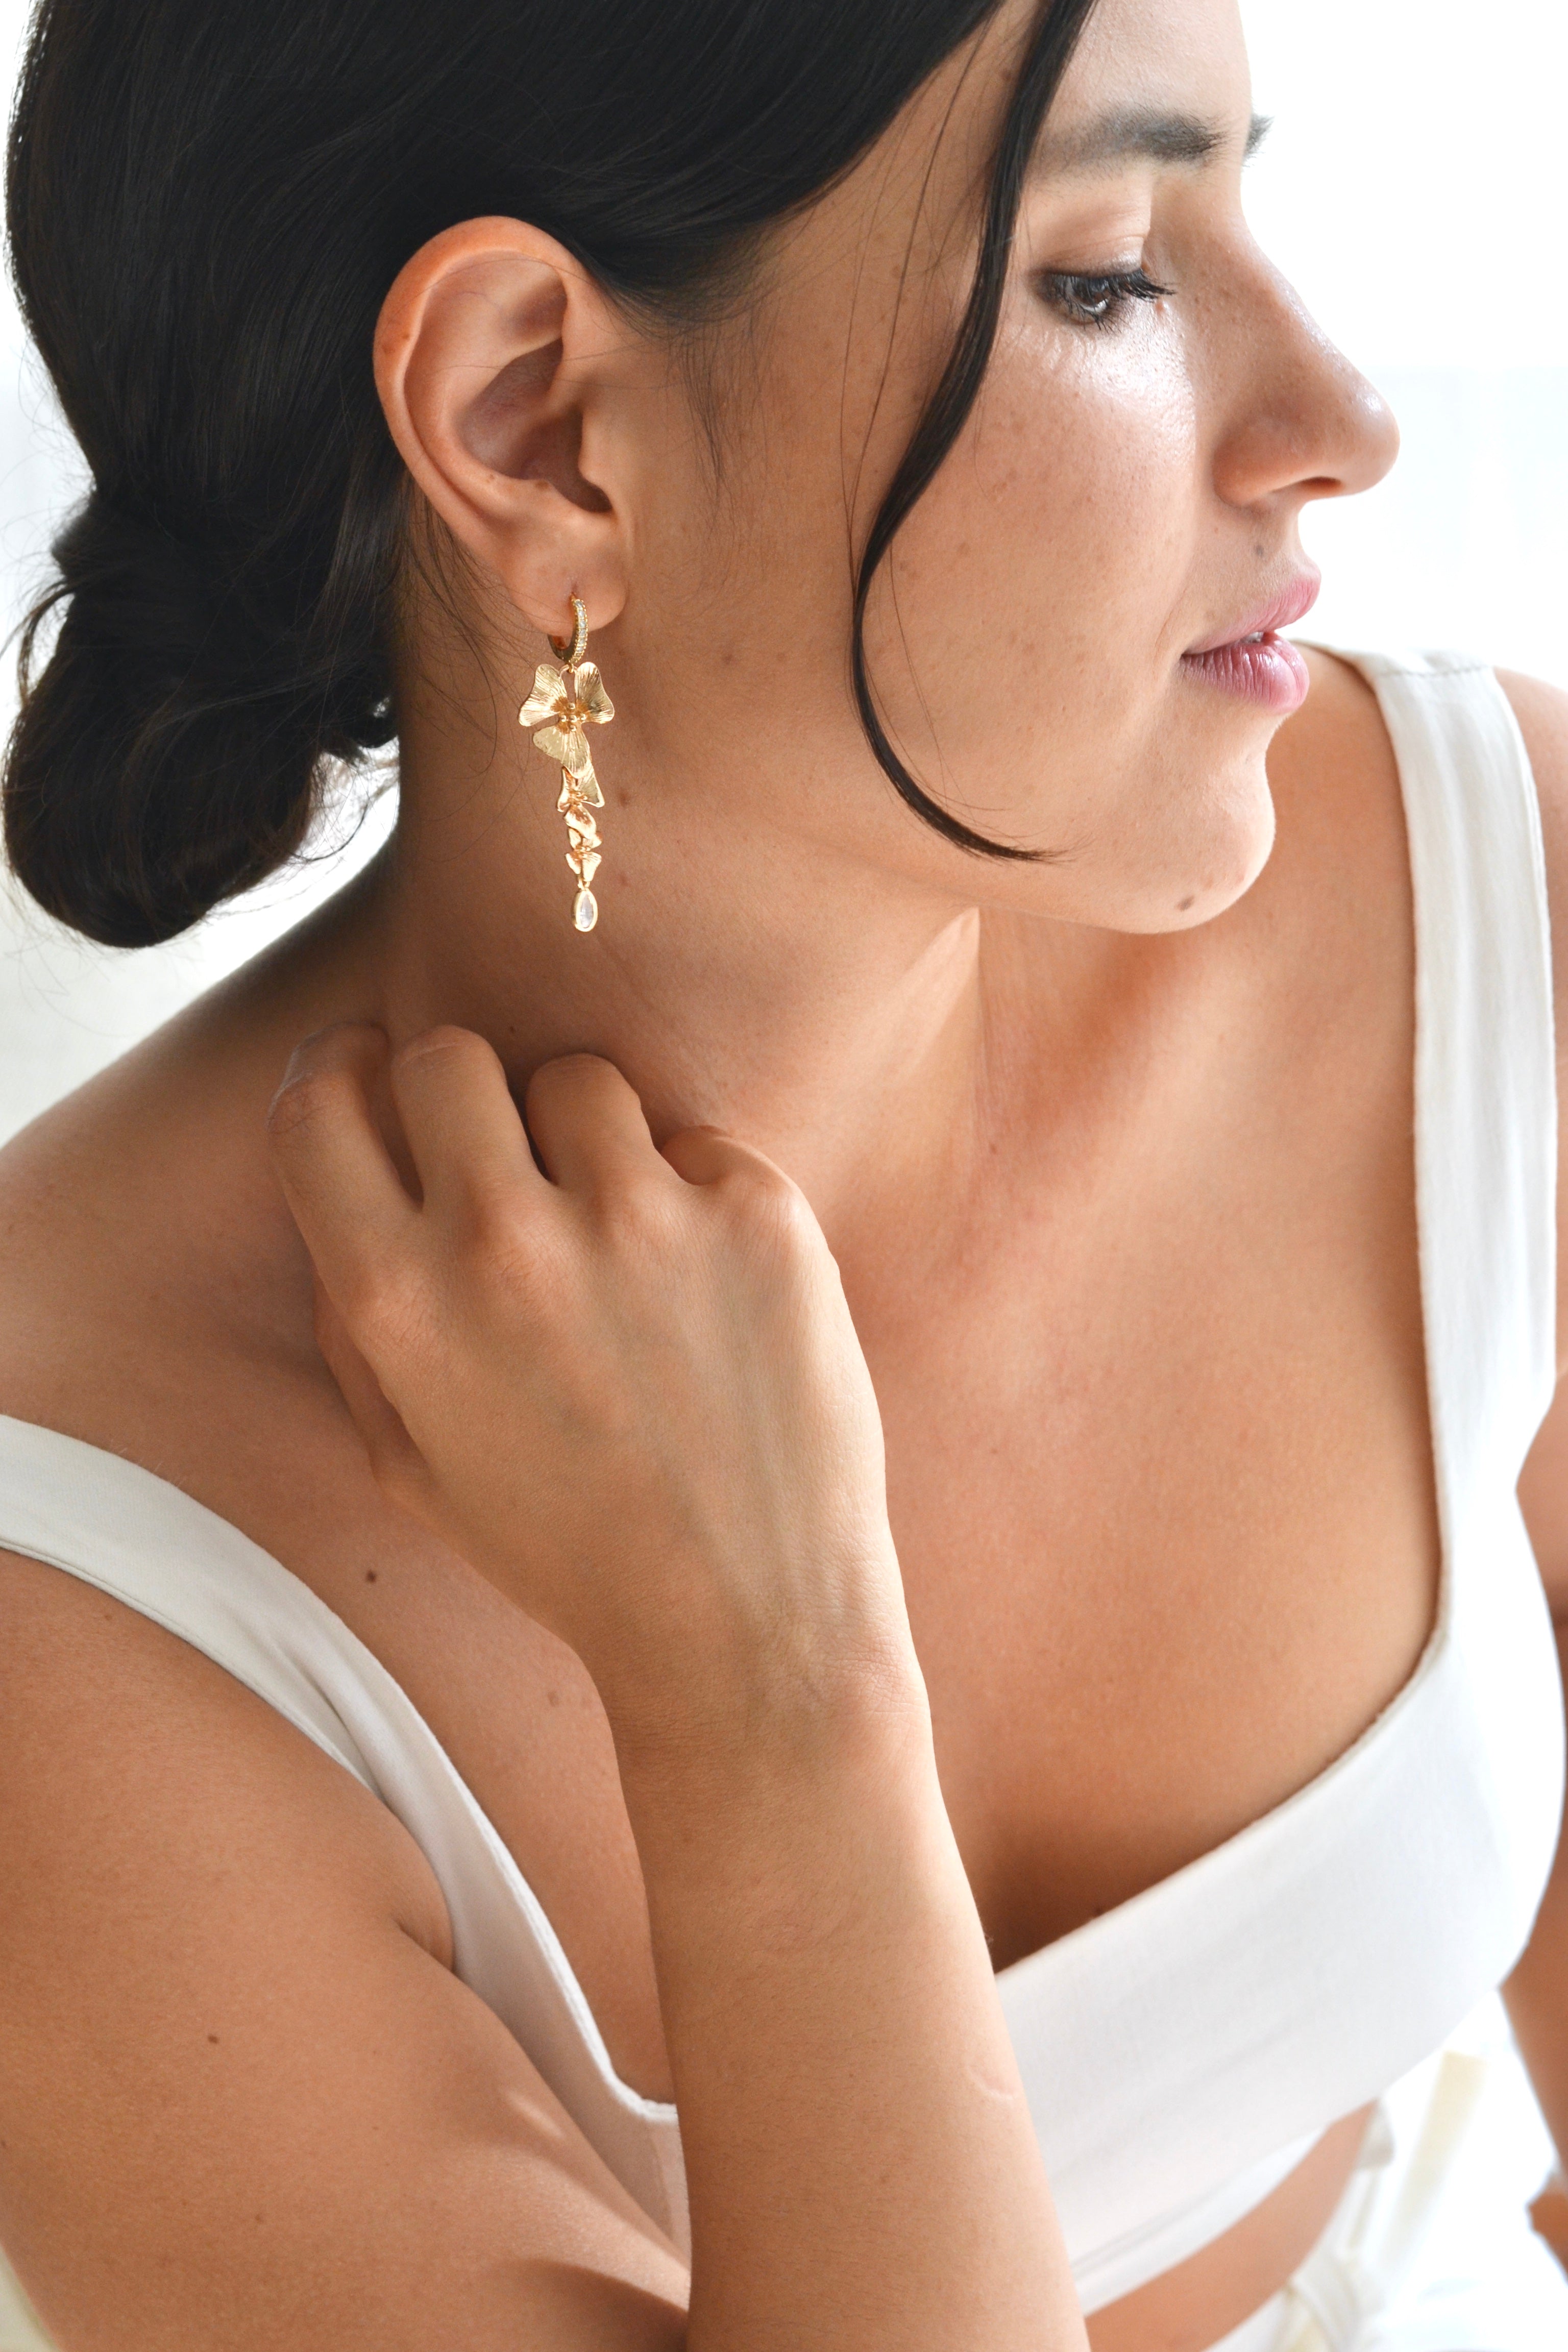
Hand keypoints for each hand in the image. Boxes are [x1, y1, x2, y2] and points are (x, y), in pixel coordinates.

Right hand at [266, 1025, 920, 1754]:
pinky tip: (709, 1289)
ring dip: (589, 1140)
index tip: (373, 1076)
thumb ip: (357, 1315)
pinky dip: (697, 1196)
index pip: (320, 1107)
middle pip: (448, 1055)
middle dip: (465, 1091)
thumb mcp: (411, 1461)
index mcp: (400, 1305)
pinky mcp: (756, 1215)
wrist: (748, 1620)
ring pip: (581, 1080)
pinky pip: (697, 1140)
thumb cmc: (569, 1549)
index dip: (341, 1073)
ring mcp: (640, 1219)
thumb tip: (343, 1174)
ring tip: (621, 1239)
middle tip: (504, 1153)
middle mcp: (504, 1243)